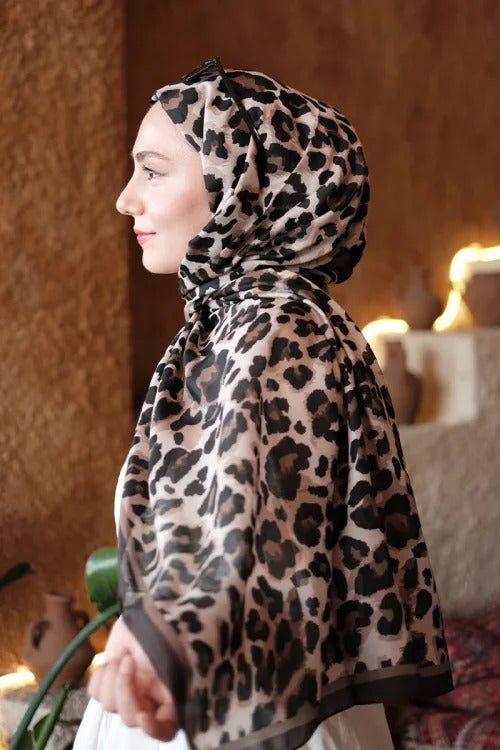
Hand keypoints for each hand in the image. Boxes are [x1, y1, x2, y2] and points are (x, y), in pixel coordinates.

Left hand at [87, 618, 177, 740]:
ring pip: (110, 706)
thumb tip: (168, 713)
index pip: (166, 730)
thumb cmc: (167, 627)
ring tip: (124, 654)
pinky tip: (112, 659)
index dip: (154, 729)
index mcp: (172, 696)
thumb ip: (172, 685)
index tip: (142, 714)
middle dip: (125, 689)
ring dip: (113, 677)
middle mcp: (150, 699)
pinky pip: (95, 693)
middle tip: (128, 660)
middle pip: (131, 718)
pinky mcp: (109, 682)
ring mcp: (129, 691)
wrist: (148, 607)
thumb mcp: (174, 655)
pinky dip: (101, 675)